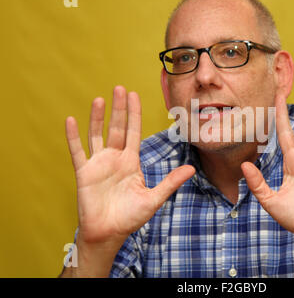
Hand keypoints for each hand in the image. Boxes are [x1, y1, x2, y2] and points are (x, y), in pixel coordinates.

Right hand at [65, 86, 194, 246]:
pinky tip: (71, 120)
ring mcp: (98, 164)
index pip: (133, 132)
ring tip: (100, 99)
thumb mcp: (154, 198)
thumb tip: (193, 169)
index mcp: (130, 161)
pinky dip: (73, 136)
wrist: (109, 233)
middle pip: (116, 128)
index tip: (134, 95)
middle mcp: (114, 158)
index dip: (134, 114)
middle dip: (119, 108)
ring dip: (97, 117)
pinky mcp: (84, 173)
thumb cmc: (130, 217)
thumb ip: (170, 182)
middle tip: (120, 88)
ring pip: (97, 135)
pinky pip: (77, 151)